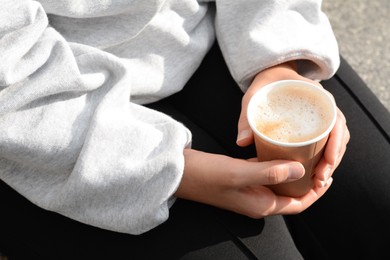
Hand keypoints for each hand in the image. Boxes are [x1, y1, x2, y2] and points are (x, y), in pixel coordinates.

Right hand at [175, 148, 332, 217]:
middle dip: (307, 182)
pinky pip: (265, 174)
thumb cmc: (206, 175)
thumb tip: (300, 170)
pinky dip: (275, 164)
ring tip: (304, 154)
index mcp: (261, 204)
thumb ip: (270, 172)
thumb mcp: (239, 173)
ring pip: (278, 183)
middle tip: (319, 161)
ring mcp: (248, 190)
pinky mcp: (241, 179)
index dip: (315, 193)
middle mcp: (257, 200)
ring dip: (292, 172)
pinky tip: (278, 150)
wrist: (180, 173)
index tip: (327, 176)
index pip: (297, 204)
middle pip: (291, 194)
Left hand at [236, 61, 349, 190]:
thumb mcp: (255, 96)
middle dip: (334, 159)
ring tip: (319, 181)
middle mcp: (324, 107)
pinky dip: (325, 159)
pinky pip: (327, 143)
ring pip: (336, 142)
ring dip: (331, 163)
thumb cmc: (266, 84)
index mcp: (316, 96)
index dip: (336, 141)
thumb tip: (241, 142)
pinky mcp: (316, 126)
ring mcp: (322, 117)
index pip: (336, 119)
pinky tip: (316, 175)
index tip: (329, 160)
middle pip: (339, 135)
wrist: (273, 76)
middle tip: (321, 179)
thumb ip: (246, 117)